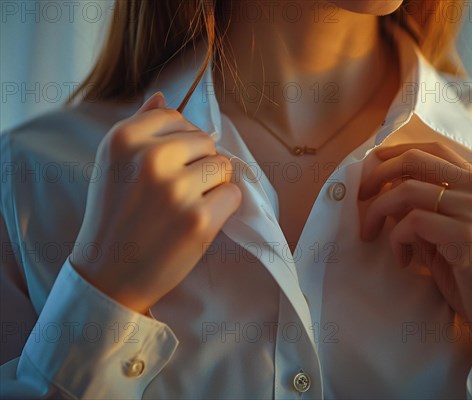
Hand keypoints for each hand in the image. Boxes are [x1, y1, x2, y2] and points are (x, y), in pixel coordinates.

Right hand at [70, 92, 241, 313]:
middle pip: (204, 140)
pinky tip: (198, 220)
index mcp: (123, 140)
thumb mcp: (112, 165)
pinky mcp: (199, 219)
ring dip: (212, 185)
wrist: (108, 274)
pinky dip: (223, 207)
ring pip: (223, 166)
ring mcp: (176, 189)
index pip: (174, 117)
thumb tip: (162, 97)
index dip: (179, 141)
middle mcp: (150, 159)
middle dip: (198, 163)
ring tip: (187, 205)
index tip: (169, 164)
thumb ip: (139, 128)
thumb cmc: (113, 217)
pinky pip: (233, 194)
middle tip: (177, 191)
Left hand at [358, 142, 471, 375]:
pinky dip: (397, 239)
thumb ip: (423, 209)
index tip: (369, 169)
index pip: (432, 149)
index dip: (394, 153)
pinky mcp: (467, 235)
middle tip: (360, 197)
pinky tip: (402, 259)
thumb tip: (383, 189)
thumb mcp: (445, 234)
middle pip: (415, 160)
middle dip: (377, 175)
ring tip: (371, 234)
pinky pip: (413, 222)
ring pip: (407, 190)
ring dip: (379, 211)